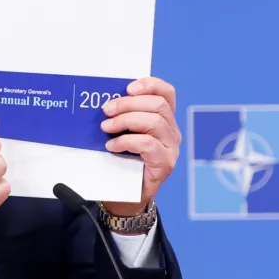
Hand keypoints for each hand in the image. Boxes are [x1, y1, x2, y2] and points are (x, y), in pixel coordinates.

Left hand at [99, 77, 180, 216]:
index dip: (150, 84)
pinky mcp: (165, 163)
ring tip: (106, 128)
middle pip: (158, 105)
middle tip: (106, 110)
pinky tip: (112, 146)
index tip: (128, 87)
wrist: (126, 194)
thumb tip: (106, 100)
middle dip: (128, 104)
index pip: (166, 93)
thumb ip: (122, 116)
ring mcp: (171, 148)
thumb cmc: (122, 160)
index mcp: (164, 119)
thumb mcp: (123, 133)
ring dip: (125, 120)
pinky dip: (126, 141)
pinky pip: (148, 144)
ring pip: (154, 122)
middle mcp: (172, 131)